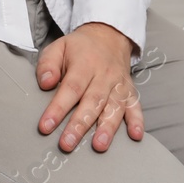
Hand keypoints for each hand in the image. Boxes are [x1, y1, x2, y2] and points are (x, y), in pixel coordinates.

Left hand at [36, 21, 142, 152]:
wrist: (108, 36)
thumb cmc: (79, 48)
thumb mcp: (58, 47)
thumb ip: (48, 64)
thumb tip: (45, 83)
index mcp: (84, 64)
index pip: (70, 88)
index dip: (58, 108)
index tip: (46, 126)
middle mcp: (104, 75)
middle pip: (92, 101)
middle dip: (80, 125)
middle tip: (67, 144)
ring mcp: (119, 84)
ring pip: (114, 107)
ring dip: (107, 127)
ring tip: (99, 146)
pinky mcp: (130, 91)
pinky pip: (136, 106)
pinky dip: (137, 121)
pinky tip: (136, 135)